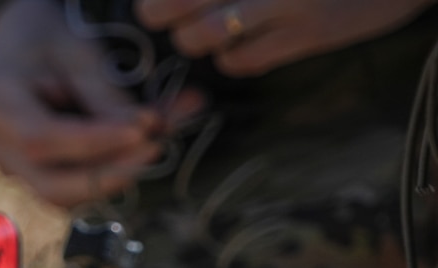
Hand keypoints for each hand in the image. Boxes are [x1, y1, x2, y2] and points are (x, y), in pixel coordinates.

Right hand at [0, 0, 201, 208]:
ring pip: (63, 194)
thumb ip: (105, 94)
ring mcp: (10, 164)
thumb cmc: (44, 38)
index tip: (142, 131)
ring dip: (113, 177)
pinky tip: (135, 150)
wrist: (16, 40)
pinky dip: (105, 173)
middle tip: (154, 148)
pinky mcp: (30, 173)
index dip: (96, 142)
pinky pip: (69, 186)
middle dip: (108, 174)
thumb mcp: (76, 52)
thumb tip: (147, 130)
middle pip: (50, 185)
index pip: (43, 139)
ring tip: (153, 144)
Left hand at [135, 0, 436, 76]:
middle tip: (166, 15)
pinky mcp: (309, 34)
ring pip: (200, 37)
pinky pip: (241, 62)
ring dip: (194, 39)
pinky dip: (232, 59)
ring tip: (207, 31)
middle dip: (160, 13)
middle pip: (170, 6)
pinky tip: (245, 46)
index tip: (158, 5)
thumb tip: (172, 4)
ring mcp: (286, 2)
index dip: (158, 1)